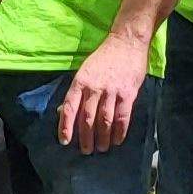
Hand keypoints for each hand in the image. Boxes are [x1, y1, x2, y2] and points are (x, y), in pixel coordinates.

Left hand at [60, 33, 147, 153]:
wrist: (126, 42)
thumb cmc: (104, 57)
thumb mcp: (85, 71)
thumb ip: (77, 92)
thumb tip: (65, 111)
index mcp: (80, 82)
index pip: (69, 108)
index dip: (66, 126)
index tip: (65, 141)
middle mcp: (94, 88)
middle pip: (88, 119)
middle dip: (86, 138)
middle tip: (86, 151)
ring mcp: (112, 92)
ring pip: (105, 121)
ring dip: (103, 138)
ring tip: (101, 148)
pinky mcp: (127, 94)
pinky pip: (122, 117)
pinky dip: (120, 131)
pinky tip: (117, 140)